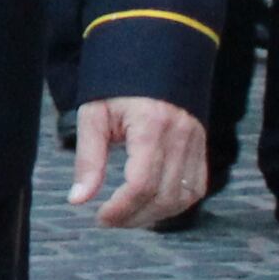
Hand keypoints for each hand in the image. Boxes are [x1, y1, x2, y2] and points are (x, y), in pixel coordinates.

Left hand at [68, 95, 206, 227]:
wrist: (152, 59)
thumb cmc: (118, 88)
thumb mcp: (94, 115)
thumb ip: (88, 159)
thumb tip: (77, 200)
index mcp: (151, 126)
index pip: (142, 184)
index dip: (121, 209)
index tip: (100, 217)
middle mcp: (179, 136)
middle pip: (163, 196)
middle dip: (134, 217)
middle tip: (109, 219)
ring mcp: (195, 143)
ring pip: (182, 198)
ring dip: (154, 216)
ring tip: (127, 215)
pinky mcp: (201, 148)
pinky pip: (195, 189)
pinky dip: (174, 204)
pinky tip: (150, 205)